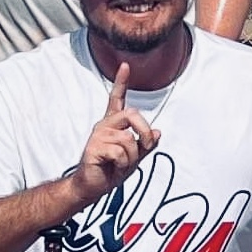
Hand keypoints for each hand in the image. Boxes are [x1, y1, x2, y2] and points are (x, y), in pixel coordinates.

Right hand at [73, 65, 159, 201]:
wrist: (92, 186)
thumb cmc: (110, 171)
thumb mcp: (133, 158)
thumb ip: (145, 145)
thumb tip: (159, 132)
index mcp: (113, 125)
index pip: (117, 99)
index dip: (121, 82)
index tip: (125, 65)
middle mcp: (104, 126)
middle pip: (132, 114)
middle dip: (144, 131)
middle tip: (145, 147)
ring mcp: (98, 135)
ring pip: (128, 139)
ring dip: (131, 157)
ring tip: (120, 164)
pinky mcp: (94, 147)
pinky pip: (120, 152)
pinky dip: (123, 164)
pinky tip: (112, 167)